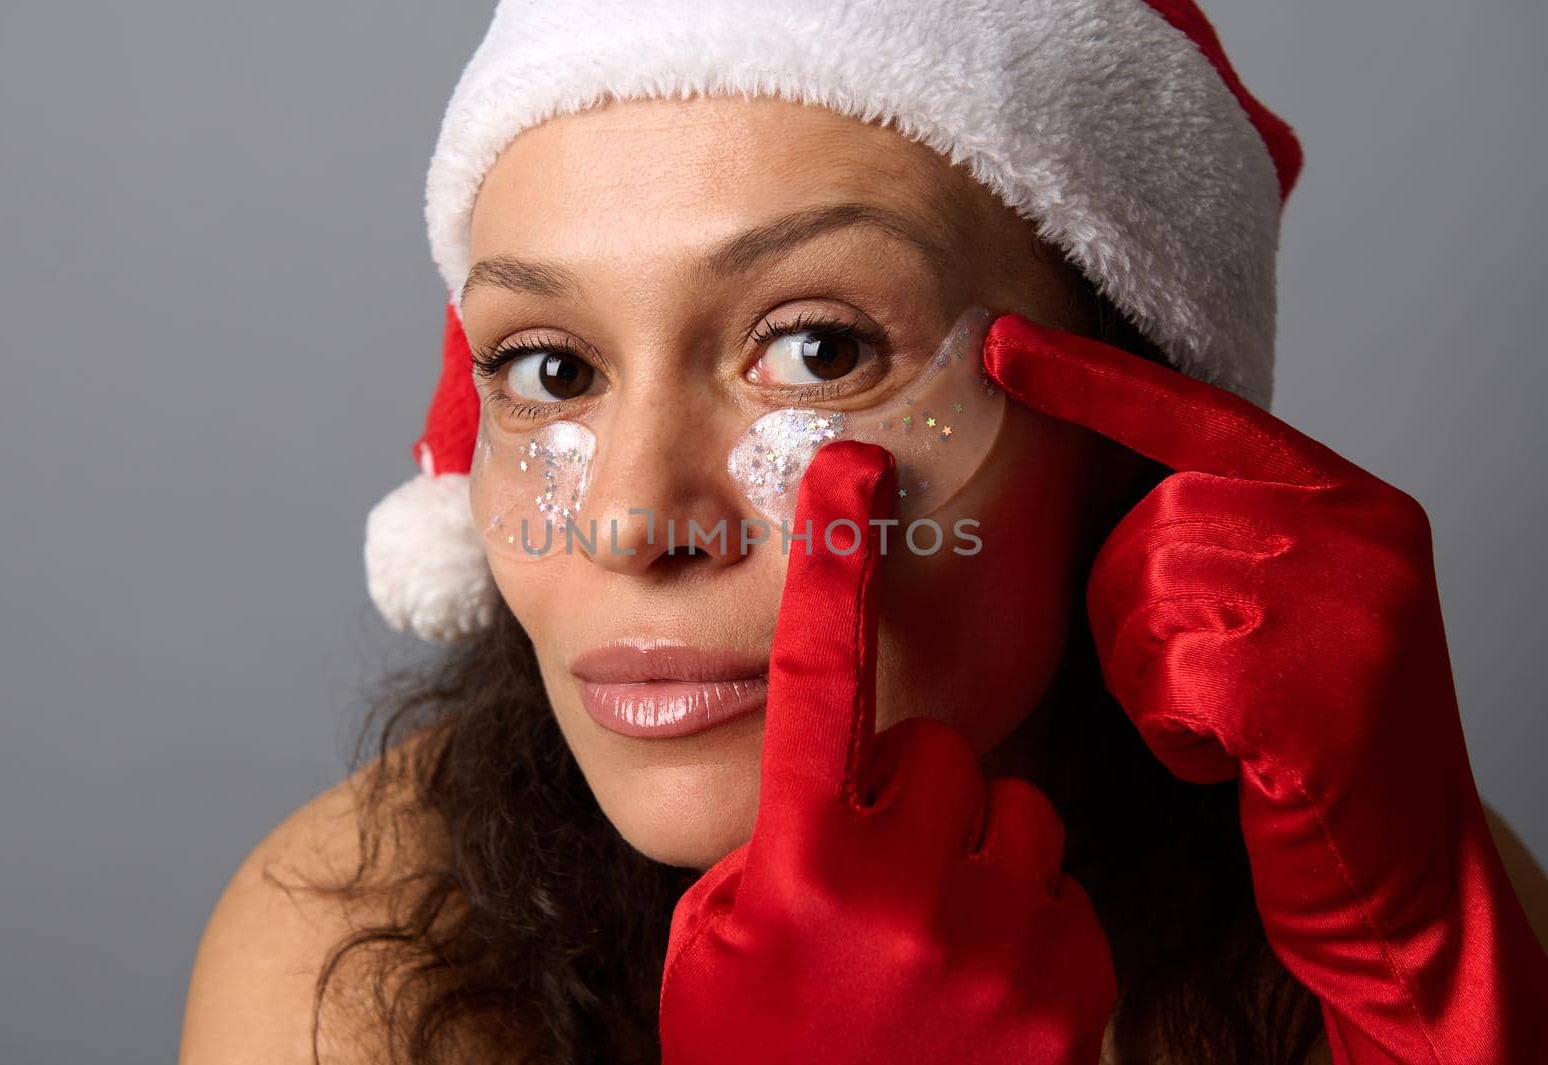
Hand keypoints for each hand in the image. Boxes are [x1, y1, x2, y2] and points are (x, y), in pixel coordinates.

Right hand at [658, 440, 1116, 1064]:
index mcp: (796, 860)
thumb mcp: (718, 932)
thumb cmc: (755, 1052)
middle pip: (937, 745)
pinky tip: (979, 989)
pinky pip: (1062, 891)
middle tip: (874, 880)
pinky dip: (1026, 923)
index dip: (830, 561)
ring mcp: (996, 942)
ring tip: (931, 941)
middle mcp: (901, 890)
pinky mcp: (1071, 988)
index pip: (814, 675)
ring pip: (1016, 808)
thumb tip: (838, 763)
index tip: (851, 473)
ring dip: (976, 853)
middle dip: (908, 794)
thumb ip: (774, 829)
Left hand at [983, 313, 1547, 1064]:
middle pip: (1153, 522)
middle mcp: (1365, 536)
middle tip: (1198, 683)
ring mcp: (1353, 609)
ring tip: (1223, 723)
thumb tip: (1117, 492)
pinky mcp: (1319, 692)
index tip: (998, 342)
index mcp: (1355, 503)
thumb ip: (1234, 537)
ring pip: (1146, 597)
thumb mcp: (1300, 614)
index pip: (1200, 414)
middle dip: (1133, 611)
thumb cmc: (1324, 750)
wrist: (1409, 887)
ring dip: (1152, 678)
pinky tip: (1234, 764)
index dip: (1091, 380)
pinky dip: (1173, 732)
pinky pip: (1166, 680)